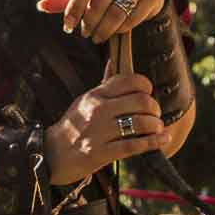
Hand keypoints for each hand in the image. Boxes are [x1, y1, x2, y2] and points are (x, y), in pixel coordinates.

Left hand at [36, 0, 165, 42]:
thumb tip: (41, 6)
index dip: (74, 9)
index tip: (67, 27)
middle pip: (100, 2)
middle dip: (88, 22)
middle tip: (84, 33)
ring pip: (117, 13)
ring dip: (103, 30)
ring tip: (95, 37)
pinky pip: (132, 20)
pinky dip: (119, 30)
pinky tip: (112, 32)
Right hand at [45, 72, 167, 184]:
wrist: (52, 154)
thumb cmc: (73, 126)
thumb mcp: (84, 100)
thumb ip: (103, 84)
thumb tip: (113, 61)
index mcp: (95, 95)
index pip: (130, 80)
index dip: (146, 86)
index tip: (148, 93)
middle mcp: (98, 110)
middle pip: (141, 101)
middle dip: (155, 108)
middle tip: (155, 115)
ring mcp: (100, 132)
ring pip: (141, 123)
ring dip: (156, 126)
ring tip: (157, 128)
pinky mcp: (102, 153)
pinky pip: (135, 145)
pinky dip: (154, 142)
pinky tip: (163, 139)